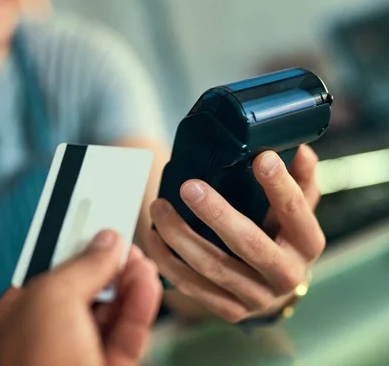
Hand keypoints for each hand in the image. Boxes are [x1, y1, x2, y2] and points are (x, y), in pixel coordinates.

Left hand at [0, 230, 162, 365]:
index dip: (67, 251)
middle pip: (76, 295)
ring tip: (141, 259)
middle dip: (103, 267)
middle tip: (123, 242)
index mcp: (7, 329)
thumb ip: (80, 267)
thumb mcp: (51, 302)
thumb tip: (107, 244)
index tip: (90, 228)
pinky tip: (147, 283)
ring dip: (125, 284)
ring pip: (105, 317)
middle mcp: (38, 346)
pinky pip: (124, 338)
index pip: (40, 279)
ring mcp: (73, 363)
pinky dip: (137, 309)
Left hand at [147, 145, 324, 321]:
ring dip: (180, 236)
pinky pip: (193, 287)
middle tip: (188, 187)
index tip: (260, 158)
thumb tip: (300, 149)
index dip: (279, 186)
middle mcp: (287, 275)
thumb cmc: (282, 237)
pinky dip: (169, 262)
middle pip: (249, 244)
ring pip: (213, 267)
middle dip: (216, 214)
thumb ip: (300, 180)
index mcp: (307, 244)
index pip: (295, 212)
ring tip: (159, 207)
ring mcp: (258, 297)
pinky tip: (153, 238)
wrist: (275, 289)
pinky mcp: (231, 311)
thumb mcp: (296, 210)